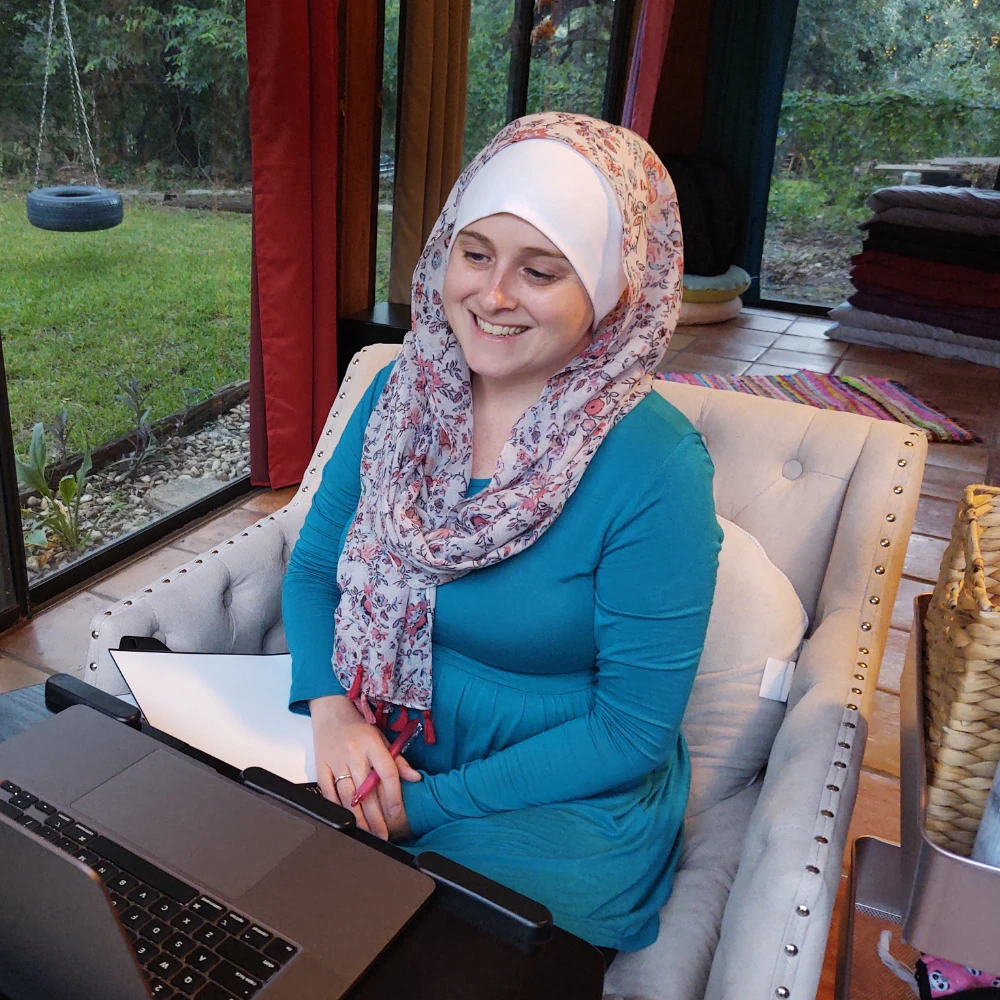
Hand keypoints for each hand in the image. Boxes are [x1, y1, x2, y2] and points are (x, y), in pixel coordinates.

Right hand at [310, 695, 420, 839]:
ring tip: (366, 834)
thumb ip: (398, 761)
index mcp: (372, 744)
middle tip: (382, 835)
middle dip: (375, 817)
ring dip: (357, 818)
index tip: (396, 812)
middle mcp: (353, 752)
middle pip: (366, 790)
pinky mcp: (320, 767)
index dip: (393, 794)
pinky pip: (328, 792)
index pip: (386, 772)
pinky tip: (345, 820)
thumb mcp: (382, 739)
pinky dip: (336, 808)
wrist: (331, 711)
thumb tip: (415, 779)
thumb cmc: (359, 728)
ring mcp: (335, 760)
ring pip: (346, 795)